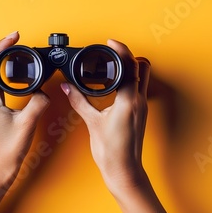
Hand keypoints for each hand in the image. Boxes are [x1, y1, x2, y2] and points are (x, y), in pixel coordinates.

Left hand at [0, 31, 49, 185]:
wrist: (1, 165)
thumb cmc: (9, 148)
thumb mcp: (28, 123)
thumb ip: (39, 102)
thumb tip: (45, 91)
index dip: (0, 47)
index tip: (14, 37)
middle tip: (14, 39)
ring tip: (12, 48)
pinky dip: (0, 69)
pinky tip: (10, 69)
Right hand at [60, 39, 150, 190]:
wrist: (123, 170)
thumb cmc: (111, 151)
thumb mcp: (92, 122)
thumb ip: (79, 101)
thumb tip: (68, 86)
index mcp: (128, 100)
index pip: (129, 65)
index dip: (121, 49)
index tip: (110, 42)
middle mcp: (139, 101)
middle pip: (142, 66)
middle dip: (129, 56)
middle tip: (112, 53)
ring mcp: (142, 108)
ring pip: (143, 77)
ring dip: (132, 67)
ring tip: (114, 66)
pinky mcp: (140, 114)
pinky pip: (139, 89)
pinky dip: (130, 80)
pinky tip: (116, 85)